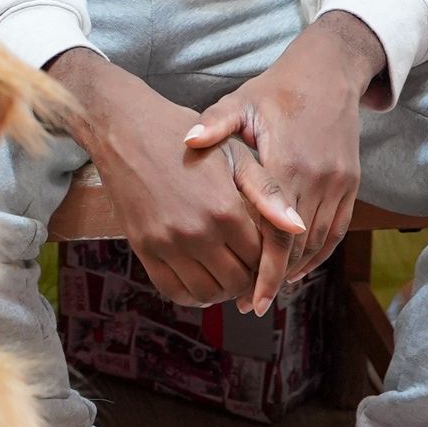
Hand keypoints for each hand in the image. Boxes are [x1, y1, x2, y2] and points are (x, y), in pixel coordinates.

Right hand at [53, 48, 304, 310]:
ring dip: (222, 290)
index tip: (268, 255)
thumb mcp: (234, 156)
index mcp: (225, 209)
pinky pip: (173, 290)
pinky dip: (192, 294)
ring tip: (227, 274)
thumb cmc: (188, 141)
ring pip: (207, 293)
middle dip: (249, 279)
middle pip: (237, 281)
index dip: (270, 260)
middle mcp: (197, 232)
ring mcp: (167, 244)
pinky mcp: (144, 249)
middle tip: (249, 268)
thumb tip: (299, 227)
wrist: (128, 133)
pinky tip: (201, 279)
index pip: (261, 257)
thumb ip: (268, 193)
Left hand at [181, 13, 385, 309]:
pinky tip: (296, 269)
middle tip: (249, 303)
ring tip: (267, 292)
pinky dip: (317, 254)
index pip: (277, 231)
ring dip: (295, 270)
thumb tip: (188, 140)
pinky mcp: (350, 184)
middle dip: (276, 278)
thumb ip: (216, 124)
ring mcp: (339, 183)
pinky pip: (336, 230)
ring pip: (318, 242)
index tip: (250, 298)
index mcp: (288, 162)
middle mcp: (318, 178)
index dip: (265, 269)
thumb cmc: (275, 91)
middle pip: (298, 244)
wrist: (328, 73)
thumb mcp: (241, 102)